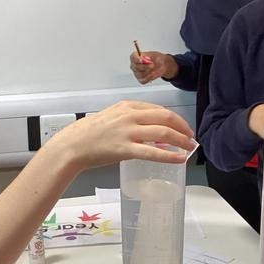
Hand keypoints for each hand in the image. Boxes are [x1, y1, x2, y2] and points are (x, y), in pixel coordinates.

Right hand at [47, 101, 194, 169]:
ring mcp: (128, 132)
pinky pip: (153, 152)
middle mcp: (130, 115)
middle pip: (165, 117)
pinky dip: (169, 155)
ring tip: (189, 147)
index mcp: (127, 105)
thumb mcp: (112, 116)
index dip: (175, 118)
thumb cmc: (90, 133)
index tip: (182, 127)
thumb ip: (131, 119)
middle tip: (190, 136)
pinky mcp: (125, 149)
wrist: (73, 145)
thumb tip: (152, 129)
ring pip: (163, 132)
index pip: (158, 108)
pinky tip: (180, 158)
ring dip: (181, 140)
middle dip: (182, 127)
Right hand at [129, 51, 177, 83]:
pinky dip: (149, 78)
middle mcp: (134, 65)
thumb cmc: (156, 59)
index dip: (136, 59)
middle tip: (152, 65)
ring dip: (149, 72)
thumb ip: (150, 56)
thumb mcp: (155, 55)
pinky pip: (143, 81)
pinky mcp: (140, 80)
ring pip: (140, 74)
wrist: (161, 65)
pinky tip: (153, 74)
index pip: (133, 57)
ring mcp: (136, 73)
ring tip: (154, 69)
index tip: (141, 60)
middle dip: (145, 66)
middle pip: (136, 67)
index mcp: (135, 56)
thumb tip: (146, 60)